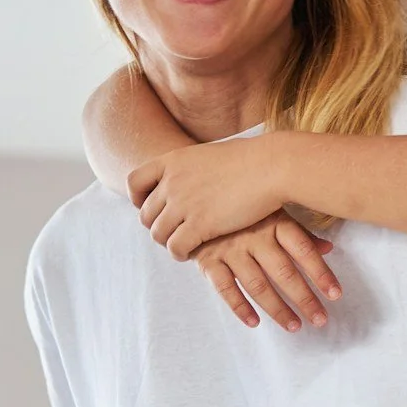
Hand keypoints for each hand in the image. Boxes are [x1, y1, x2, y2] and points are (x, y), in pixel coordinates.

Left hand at [130, 139, 290, 257]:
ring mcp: (183, 203)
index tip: (148, 206)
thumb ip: (194, 168)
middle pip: (146, 214)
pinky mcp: (199, 224)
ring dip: (169, 242)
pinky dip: (180, 253)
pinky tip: (192, 252)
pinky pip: (175, 247)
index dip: (137, 198)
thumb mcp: (211, 154)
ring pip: (158, 234)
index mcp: (173, 160)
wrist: (272, 167)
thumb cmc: (252, 160)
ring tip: (183, 245)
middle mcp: (172, 181)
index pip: (134, 181)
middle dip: (157, 225)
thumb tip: (194, 177)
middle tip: (173, 231)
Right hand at [192, 216, 342, 331]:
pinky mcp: (208, 260)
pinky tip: (254, 322)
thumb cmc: (244, 209)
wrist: (197, 198)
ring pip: (257, 285)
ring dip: (277, 308)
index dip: (320, 273)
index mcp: (274, 222)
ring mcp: (230, 249)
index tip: (335, 294)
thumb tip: (329, 248)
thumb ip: (300, 233)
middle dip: (304, 298)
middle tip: (320, 319)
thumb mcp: (273, 212)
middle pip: (283, 272)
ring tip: (294, 326)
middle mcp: (254, 236)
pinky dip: (239, 307)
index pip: (303, 250)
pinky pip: (225, 288)